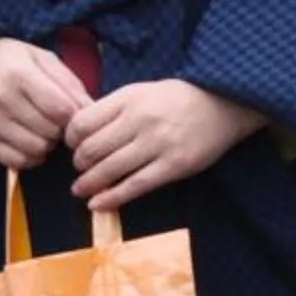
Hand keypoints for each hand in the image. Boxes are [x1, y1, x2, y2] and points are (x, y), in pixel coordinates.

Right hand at [0, 41, 88, 171]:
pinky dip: (30, 156)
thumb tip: (93, 111)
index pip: (60, 108)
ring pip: (36, 150)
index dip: (74, 116)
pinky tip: (29, 140)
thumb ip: (68, 83)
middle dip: (60, 130)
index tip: (73, 112)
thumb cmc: (9, 61)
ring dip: (47, 144)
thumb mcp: (41, 58)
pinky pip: (17, 161)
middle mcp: (0, 99)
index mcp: (19, 73)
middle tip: (56, 120)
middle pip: (50, 131)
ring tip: (42, 129)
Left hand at [67, 82, 266, 212]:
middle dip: (79, 164)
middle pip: (92, 149)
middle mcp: (140, 119)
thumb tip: (81, 132)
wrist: (224, 103)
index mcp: (129, 98)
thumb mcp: (142, 91)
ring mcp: (158, 144)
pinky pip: (135, 186)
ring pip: (110, 170)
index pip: (83, 122)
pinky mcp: (173, 166)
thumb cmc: (178, 98)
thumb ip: (114, 108)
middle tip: (79, 170)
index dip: (71, 138)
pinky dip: (112, 198)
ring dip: (89, 184)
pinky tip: (98, 204)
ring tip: (81, 190)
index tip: (71, 146)